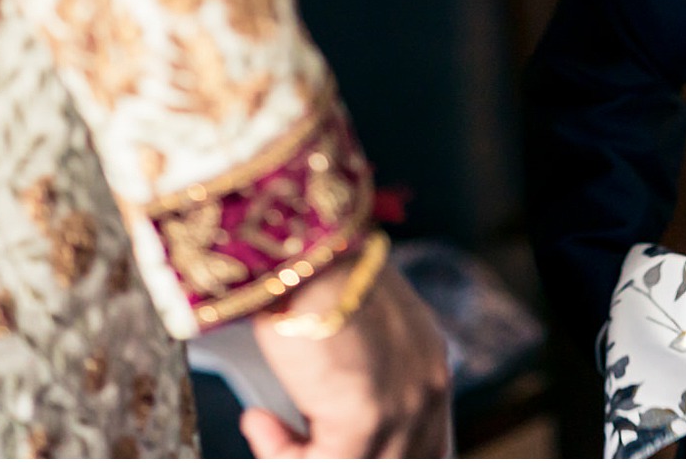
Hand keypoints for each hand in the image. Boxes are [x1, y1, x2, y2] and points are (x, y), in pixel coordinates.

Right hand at [241, 251, 451, 457]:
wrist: (302, 244)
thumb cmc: (314, 265)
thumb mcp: (351, 316)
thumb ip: (357, 362)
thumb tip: (320, 401)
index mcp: (428, 358)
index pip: (422, 437)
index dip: (372, 449)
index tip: (314, 436)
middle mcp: (427, 385)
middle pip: (405, 456)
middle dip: (342, 456)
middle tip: (297, 448)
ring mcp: (403, 407)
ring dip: (304, 455)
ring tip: (267, 431)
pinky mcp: (366, 421)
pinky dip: (282, 454)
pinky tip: (257, 422)